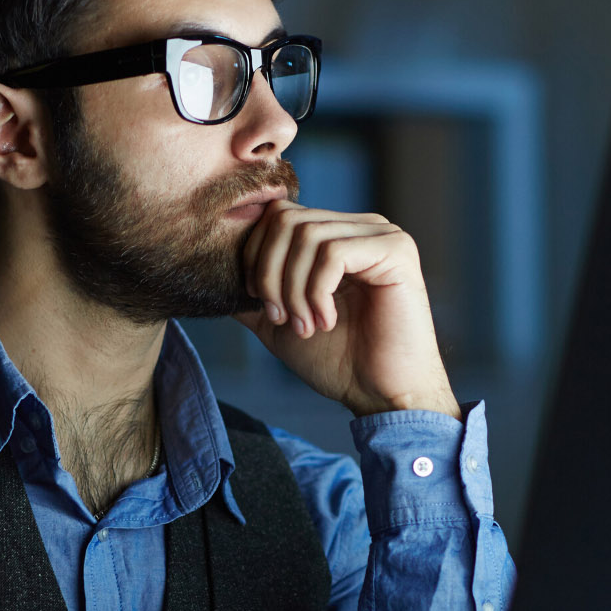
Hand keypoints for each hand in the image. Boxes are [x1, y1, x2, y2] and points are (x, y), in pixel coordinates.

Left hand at [237, 201, 460, 419]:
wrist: (381, 395)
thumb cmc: (338, 360)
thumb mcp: (280, 321)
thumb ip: (253, 294)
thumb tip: (214, 275)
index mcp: (336, 234)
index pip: (277, 215)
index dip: (255, 257)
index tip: (260, 305)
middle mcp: (360, 226)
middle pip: (286, 220)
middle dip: (270, 273)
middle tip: (281, 318)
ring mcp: (382, 234)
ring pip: (307, 236)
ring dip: (294, 289)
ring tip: (305, 326)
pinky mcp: (397, 251)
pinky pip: (334, 253)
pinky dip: (317, 292)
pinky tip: (327, 321)